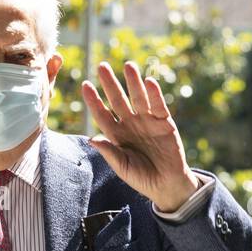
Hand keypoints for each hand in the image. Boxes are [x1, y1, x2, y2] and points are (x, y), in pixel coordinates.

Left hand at [82, 61, 200, 211]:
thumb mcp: (122, 167)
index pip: (102, 114)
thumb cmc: (141, 178)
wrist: (166, 185)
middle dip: (110, 84)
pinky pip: (158, 106)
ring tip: (128, 66)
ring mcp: (147, 121)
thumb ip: (109, 152)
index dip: (94, 101)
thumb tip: (91, 139)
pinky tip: (149, 82)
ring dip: (133, 82)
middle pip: (118, 100)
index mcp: (116, 135)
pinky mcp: (164, 122)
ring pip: (138, 98)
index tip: (85, 85)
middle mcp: (130, 124)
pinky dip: (154, 94)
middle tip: (102, 66)